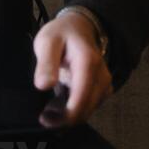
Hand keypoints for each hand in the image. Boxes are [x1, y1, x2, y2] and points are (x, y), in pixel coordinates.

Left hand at [32, 10, 111, 125]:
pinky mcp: (102, 88)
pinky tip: (58, 110)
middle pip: (87, 107)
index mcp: (88, 63)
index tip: (47, 121)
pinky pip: (90, 105)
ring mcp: (104, 83)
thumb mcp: (47, 42)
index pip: (82, 97)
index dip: (66, 115)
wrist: (78, 27)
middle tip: (43, 120)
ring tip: (48, 116)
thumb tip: (43, 86)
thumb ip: (46, 63)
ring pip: (89, 109)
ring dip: (70, 116)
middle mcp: (101, 76)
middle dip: (65, 119)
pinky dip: (75, 110)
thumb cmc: (61, 34)